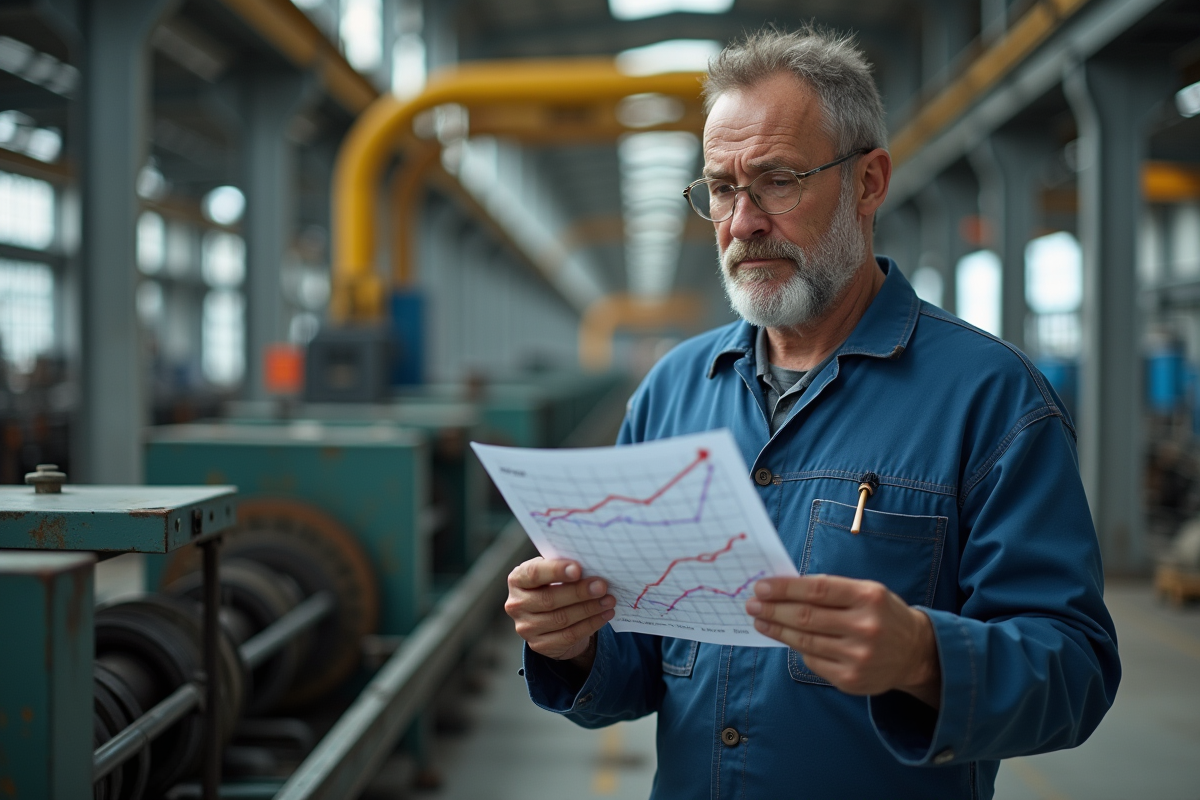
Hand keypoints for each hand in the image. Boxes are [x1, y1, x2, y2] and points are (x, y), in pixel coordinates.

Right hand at [505, 557, 615, 669]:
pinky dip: (591, 624)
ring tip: (608, 600)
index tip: (578, 569)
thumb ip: (564, 569)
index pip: (534, 574)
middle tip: (602, 586)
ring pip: (561, 619)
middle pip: (549, 599)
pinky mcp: (540, 645)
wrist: (551, 619)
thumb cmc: (554, 587)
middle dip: (579, 592)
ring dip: (589, 609)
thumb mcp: (553, 574)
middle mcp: (517, 604)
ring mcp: (526, 627)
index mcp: (518, 580)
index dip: (555, 570)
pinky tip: (605, 615)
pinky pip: (569, 636)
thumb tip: (591, 566)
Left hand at [745, 575, 941, 707]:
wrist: (915, 652)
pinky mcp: (851, 679)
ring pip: (805, 642)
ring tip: (760, 621)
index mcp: (869, 597)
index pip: (817, 591)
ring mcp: (858, 656)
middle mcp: (865, 627)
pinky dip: (797, 649)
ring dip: (777, 630)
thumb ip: (830, 590)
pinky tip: (786, 639)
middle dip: (773, 610)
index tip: (761, 587)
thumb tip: (783, 589)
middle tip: (752, 605)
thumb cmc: (882, 614)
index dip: (785, 589)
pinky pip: (813, 661)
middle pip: (806, 617)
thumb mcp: (866, 592)